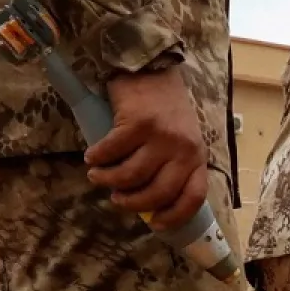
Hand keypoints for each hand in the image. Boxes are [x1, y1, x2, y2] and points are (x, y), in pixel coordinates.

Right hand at [84, 66, 207, 231]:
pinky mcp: (138, 124)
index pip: (194, 197)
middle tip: (118, 199)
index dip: (175, 215)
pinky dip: (98, 158)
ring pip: (132, 175)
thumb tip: (149, 199)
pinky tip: (91, 158)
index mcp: (197, 156)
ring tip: (98, 177)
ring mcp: (162, 137)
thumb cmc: (164, 106)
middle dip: (134, 202)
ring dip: (109, 181)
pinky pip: (113, 152)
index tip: (156, 223)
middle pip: (159, 192)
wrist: (150, 67)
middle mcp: (184, 150)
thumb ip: (172, 164)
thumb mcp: (181, 138)